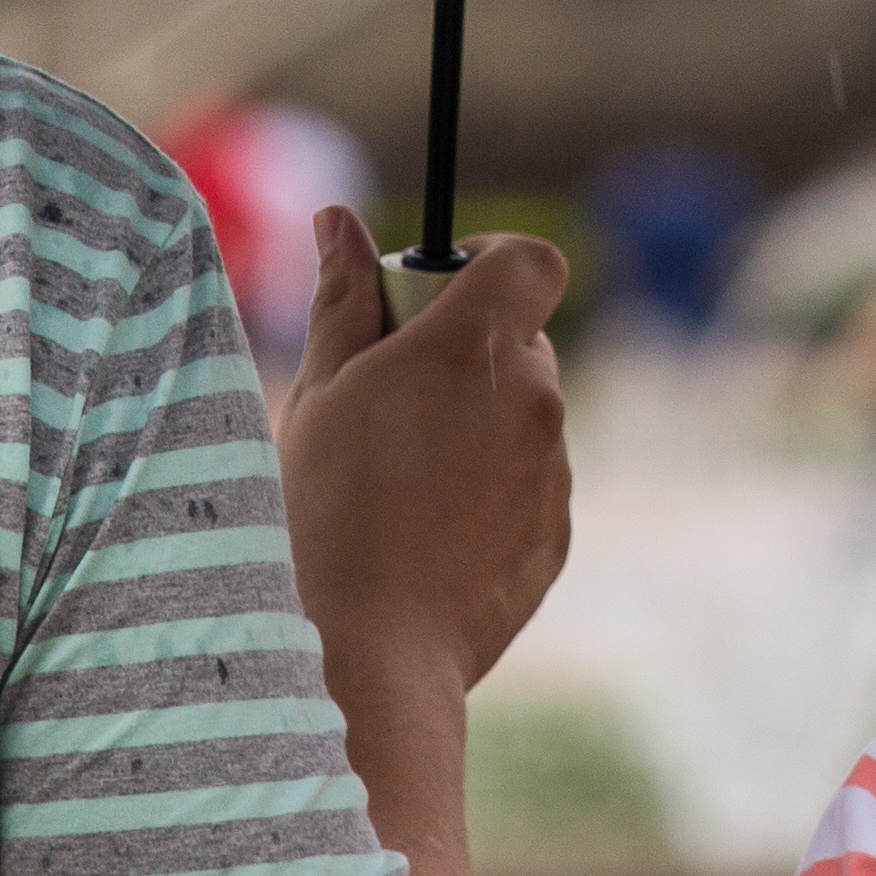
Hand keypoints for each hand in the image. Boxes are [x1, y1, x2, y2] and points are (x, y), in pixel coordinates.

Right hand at [279, 205, 571, 698]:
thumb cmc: (325, 515)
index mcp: (472, 347)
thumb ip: (342, 298)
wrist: (369, 656)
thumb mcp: (319, 395)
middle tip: (393, 399)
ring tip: (400, 484)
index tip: (439, 291)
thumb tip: (339, 219)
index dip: (490, 261)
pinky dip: (491, 491)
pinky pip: (530, 485)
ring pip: (524, 417)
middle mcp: (533, 401)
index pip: (530, 260)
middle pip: (521, 340)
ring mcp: (553, 472)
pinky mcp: (556, 536)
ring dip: (478, 426)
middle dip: (468, 352)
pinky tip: (426, 534)